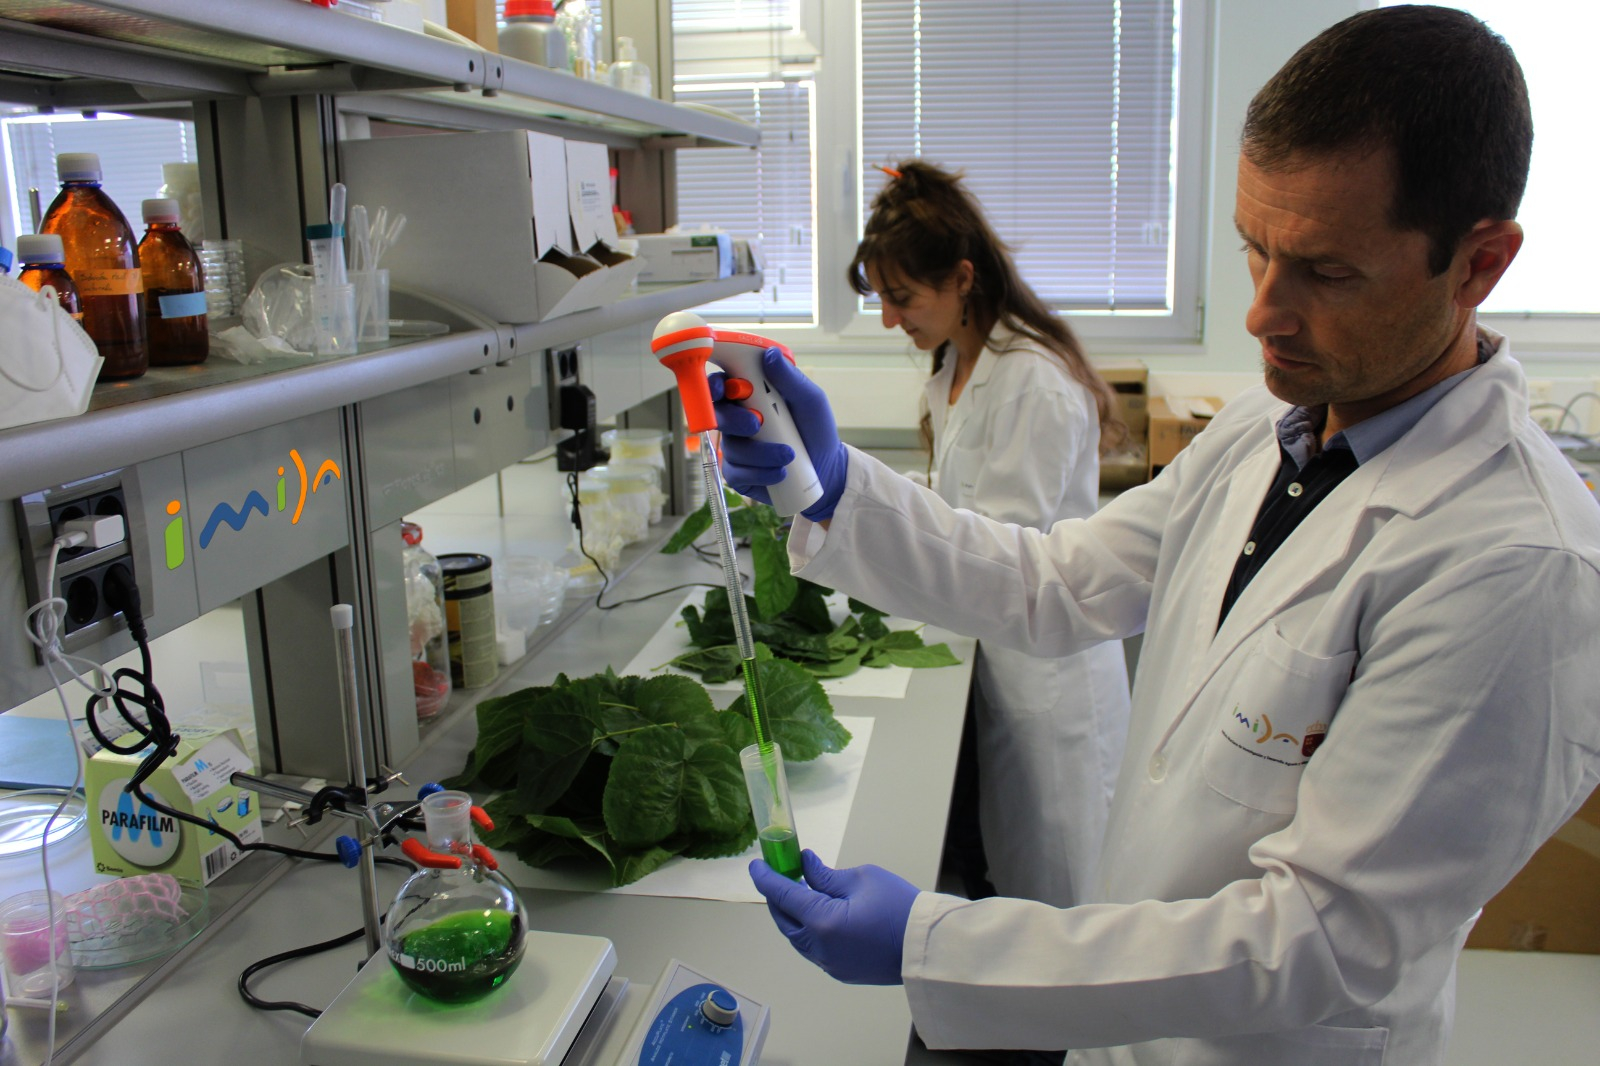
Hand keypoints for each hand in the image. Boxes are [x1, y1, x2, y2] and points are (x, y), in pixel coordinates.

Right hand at [711, 348, 847, 520]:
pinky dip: (760, 473)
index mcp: (750, 397)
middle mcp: (738, 421)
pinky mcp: (739, 474)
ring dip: (760, 452)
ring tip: (788, 455)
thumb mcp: (810, 401)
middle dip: (735, 420)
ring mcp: (737, 448)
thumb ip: (790, 379)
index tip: (723, 388)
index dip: (715, 385)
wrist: (826, 468)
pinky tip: (780, 472)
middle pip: (717, 416)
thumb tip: (770, 354)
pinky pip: (737, 473)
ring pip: (731, 448)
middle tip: (757, 424)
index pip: (721, 385)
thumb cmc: (816, 429)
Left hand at [748, 848, 917, 984]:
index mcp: (821, 922)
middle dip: (777, 897)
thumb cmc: (899, 906)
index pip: (783, 895)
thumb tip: (804, 866)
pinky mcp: (840, 972)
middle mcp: (818, 948)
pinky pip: (813, 949)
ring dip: (792, 915)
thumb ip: (825, 875)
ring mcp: (828, 964)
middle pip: (784, 920)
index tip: (756, 865)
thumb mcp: (861, 879)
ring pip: (797, 937)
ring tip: (796, 893)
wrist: (926, 946)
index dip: (766, 878)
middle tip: (778, 875)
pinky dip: (807, 930)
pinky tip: (816, 915)